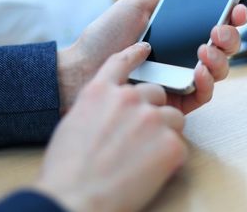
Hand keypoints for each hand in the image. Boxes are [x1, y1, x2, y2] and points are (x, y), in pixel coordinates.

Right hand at [35, 43, 186, 211]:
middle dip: (152, 110)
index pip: (121, 62)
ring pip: (173, 116)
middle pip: (156, 93)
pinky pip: (179, 144)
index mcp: (101, 92)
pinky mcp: (170, 144)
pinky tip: (151, 172)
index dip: (134, 54)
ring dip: (165, 132)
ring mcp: (152, 119)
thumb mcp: (73, 124)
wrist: (73, 198)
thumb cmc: (67, 169)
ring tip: (147, 156)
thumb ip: (98, 108)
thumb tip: (112, 111)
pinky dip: (170, 158)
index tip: (144, 48)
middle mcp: (129, 99)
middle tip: (142, 136)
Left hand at [58, 0, 246, 113]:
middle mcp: (186, 55)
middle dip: (231, 35)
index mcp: (179, 33)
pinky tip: (199, 70)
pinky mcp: (178, 100)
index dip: (232, 16)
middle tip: (221, 28)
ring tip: (206, 48)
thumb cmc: (104, 38)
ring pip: (221, 70)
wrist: (81, 67)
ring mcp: (184, 78)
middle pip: (225, 47)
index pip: (215, 25)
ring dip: (222, 57)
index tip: (237, 7)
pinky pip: (205, 94)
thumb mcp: (135, 6)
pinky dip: (208, 81)